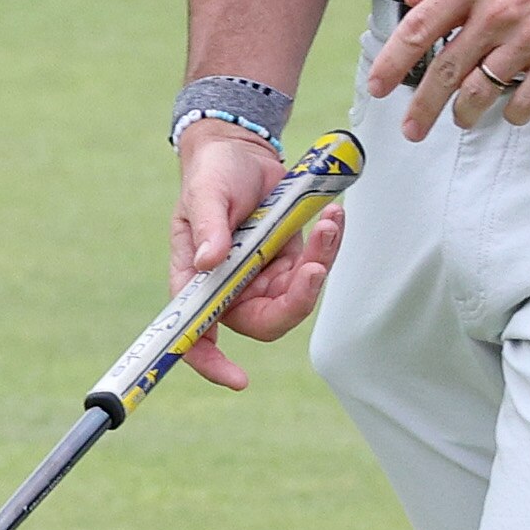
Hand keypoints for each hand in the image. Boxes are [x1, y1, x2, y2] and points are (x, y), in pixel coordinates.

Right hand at [170, 125, 341, 390]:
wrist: (241, 150)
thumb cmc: (212, 174)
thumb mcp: (206, 195)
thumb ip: (208, 229)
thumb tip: (208, 263)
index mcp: (196, 282)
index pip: (198, 335)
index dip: (213, 363)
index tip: (238, 379)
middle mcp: (230, 288)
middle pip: (265, 322)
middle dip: (296, 301)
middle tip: (313, 268)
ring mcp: (262, 277)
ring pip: (298, 295)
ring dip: (319, 263)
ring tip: (328, 222)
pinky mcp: (289, 261)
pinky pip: (313, 267)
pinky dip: (327, 245)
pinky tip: (333, 216)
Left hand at [363, 0, 529, 138]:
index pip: (419, 29)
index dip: (392, 63)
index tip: (378, 87)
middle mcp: (496, 11)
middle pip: (445, 71)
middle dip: (423, 108)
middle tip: (412, 129)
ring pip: (482, 91)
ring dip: (466, 113)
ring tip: (462, 120)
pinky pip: (528, 99)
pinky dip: (514, 113)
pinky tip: (511, 112)